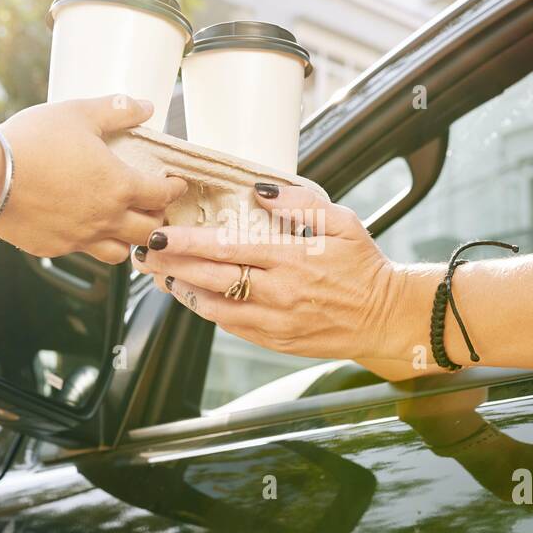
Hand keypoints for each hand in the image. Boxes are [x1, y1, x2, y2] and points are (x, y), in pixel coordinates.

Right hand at [0, 95, 187, 262]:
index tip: (175, 185)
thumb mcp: (78, 113)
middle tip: (153, 208)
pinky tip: (84, 229)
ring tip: (123, 226)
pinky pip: (84, 253)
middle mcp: (106, 219)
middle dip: (157, 219)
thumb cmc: (32, 141)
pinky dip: (92, 244)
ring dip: (128, 241)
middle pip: (150, 232)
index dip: (173, 189)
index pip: (162, 195)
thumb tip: (145, 106)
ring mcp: (81, 238)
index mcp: (119, 186)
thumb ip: (116, 110)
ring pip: (121, 253)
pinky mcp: (56, 248)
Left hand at [131, 183, 406, 359]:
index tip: (160, 234)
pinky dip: (207, 311)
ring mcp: (276, 322)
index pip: (227, 249)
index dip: (187, 243)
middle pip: (210, 280)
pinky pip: (231, 327)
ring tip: (161, 275)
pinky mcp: (276, 341)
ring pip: (214, 309)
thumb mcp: (342, 221)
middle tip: (146, 254)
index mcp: (292, 258)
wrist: (386, 317)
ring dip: (183, 291)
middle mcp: (279, 292)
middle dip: (172, 267)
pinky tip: (194, 296)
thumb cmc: (364, 265)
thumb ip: (300, 203)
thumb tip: (260, 191)